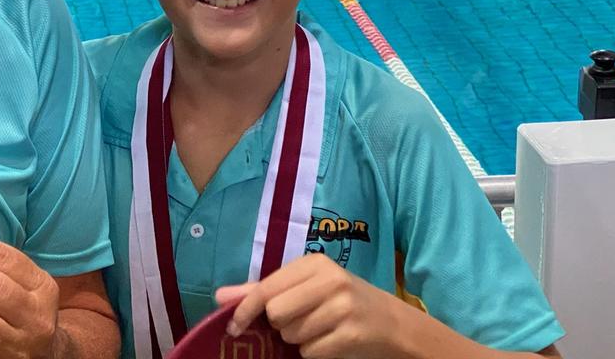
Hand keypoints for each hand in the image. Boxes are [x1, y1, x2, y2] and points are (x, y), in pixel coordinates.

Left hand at [216, 253, 402, 358]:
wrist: (394, 324)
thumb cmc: (342, 301)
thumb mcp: (306, 287)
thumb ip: (262, 290)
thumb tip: (220, 297)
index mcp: (314, 263)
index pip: (266, 288)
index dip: (245, 310)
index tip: (233, 326)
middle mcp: (330, 280)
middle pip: (276, 313)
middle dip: (281, 325)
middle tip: (300, 321)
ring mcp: (343, 307)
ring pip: (292, 335)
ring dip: (299, 340)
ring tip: (321, 330)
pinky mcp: (352, 334)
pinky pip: (310, 353)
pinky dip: (315, 353)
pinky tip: (332, 342)